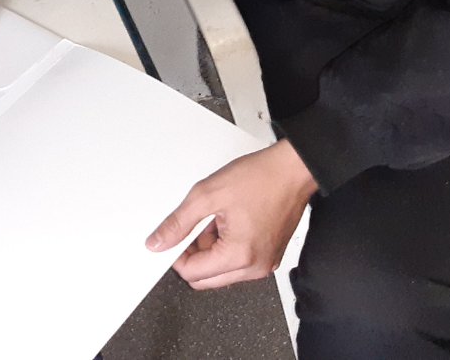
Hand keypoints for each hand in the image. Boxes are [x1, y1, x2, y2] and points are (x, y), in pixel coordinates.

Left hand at [145, 139, 317, 289]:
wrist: (292, 169)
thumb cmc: (260, 178)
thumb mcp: (206, 195)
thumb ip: (178, 223)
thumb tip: (157, 243)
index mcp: (239, 255)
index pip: (192, 274)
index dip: (175, 256)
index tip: (171, 238)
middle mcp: (256, 267)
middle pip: (206, 279)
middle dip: (193, 256)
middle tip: (192, 227)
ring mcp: (265, 263)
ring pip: (221, 272)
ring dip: (210, 250)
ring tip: (215, 220)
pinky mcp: (270, 256)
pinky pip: (238, 263)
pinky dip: (226, 248)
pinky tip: (227, 223)